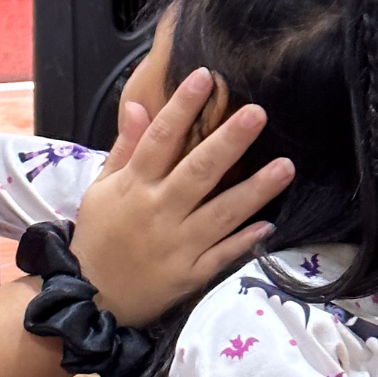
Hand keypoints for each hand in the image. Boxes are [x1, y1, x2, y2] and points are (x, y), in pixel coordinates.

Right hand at [68, 76, 294, 327]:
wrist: (90, 298)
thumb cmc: (98, 238)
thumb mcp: (100, 190)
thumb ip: (124, 149)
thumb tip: (138, 106)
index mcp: (133, 187)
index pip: (159, 140)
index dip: (181, 108)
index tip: (204, 78)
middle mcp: (157, 212)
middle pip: (197, 171)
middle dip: (229, 141)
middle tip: (258, 113)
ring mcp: (176, 245)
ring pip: (220, 213)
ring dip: (255, 190)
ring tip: (286, 166)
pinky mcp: (189, 275)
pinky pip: (222, 255)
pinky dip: (245, 241)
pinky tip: (270, 224)